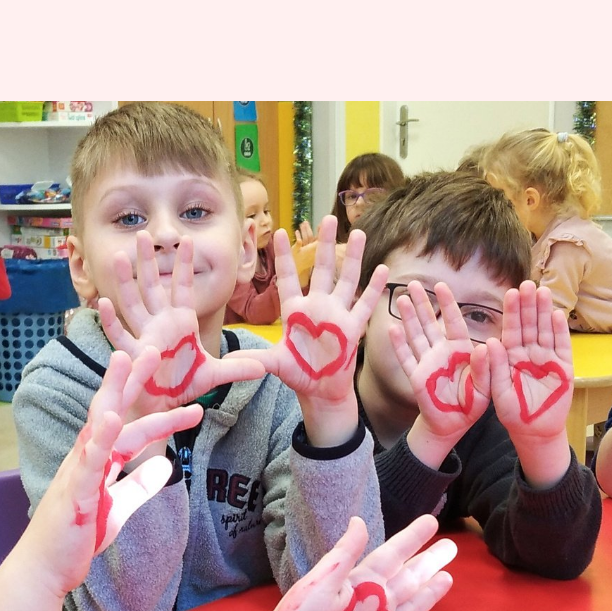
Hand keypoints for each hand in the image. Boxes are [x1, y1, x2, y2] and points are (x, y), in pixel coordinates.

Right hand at [15, 350, 205, 593]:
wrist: (45, 569)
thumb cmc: (75, 538)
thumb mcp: (118, 508)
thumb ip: (140, 485)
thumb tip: (166, 464)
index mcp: (96, 460)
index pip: (128, 424)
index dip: (152, 405)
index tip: (179, 388)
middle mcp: (84, 457)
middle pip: (110, 409)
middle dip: (131, 379)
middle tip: (154, 348)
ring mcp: (77, 472)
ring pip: (99, 425)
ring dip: (113, 392)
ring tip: (127, 361)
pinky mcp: (75, 493)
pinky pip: (89, 462)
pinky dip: (101, 439)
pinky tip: (113, 420)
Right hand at [98, 231, 265, 423]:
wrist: (163, 405)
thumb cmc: (183, 385)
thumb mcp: (214, 374)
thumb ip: (236, 368)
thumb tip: (264, 368)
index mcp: (180, 321)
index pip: (183, 287)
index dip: (184, 264)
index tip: (187, 239)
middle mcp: (160, 323)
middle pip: (152, 286)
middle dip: (148, 261)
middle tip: (144, 233)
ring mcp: (144, 336)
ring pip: (132, 303)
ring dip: (125, 281)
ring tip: (118, 257)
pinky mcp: (133, 353)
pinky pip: (120, 334)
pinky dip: (112, 320)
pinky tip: (103, 303)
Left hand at [237, 218, 387, 404]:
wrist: (321, 391)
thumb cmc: (298, 374)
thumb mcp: (276, 364)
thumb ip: (256, 359)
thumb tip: (228, 359)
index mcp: (294, 311)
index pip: (287, 278)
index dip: (284, 257)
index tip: (280, 232)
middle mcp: (317, 307)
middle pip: (321, 269)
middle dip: (324, 245)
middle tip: (328, 219)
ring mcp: (337, 314)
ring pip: (347, 279)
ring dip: (353, 257)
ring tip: (358, 233)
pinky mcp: (353, 328)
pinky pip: (365, 304)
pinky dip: (374, 288)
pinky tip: (382, 269)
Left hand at [254, 513, 455, 610]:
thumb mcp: (321, 581)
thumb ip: (344, 554)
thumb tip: (359, 520)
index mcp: (360, 584)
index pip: (392, 555)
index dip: (411, 539)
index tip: (430, 521)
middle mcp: (373, 605)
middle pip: (408, 579)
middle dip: (428, 564)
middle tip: (450, 547)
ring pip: (412, 609)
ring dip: (429, 595)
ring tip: (447, 578)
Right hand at [388, 281, 490, 447]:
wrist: (453, 424)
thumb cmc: (472, 403)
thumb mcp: (485, 386)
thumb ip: (485, 368)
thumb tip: (486, 347)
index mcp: (461, 350)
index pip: (454, 321)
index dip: (447, 303)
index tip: (440, 285)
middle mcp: (442, 352)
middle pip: (430, 323)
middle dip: (422, 303)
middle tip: (413, 284)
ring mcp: (427, 362)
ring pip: (416, 335)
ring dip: (408, 317)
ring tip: (401, 298)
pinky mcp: (416, 376)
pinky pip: (406, 358)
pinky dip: (399, 344)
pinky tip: (392, 329)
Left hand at [490, 282, 574, 442]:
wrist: (534, 431)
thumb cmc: (513, 412)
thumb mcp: (498, 391)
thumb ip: (494, 367)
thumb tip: (489, 341)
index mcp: (510, 356)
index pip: (511, 329)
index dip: (512, 311)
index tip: (510, 292)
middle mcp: (528, 353)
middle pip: (529, 324)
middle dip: (529, 304)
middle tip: (528, 283)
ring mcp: (547, 359)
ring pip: (546, 330)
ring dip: (544, 311)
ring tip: (543, 291)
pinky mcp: (563, 367)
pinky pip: (561, 345)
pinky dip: (560, 330)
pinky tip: (557, 314)